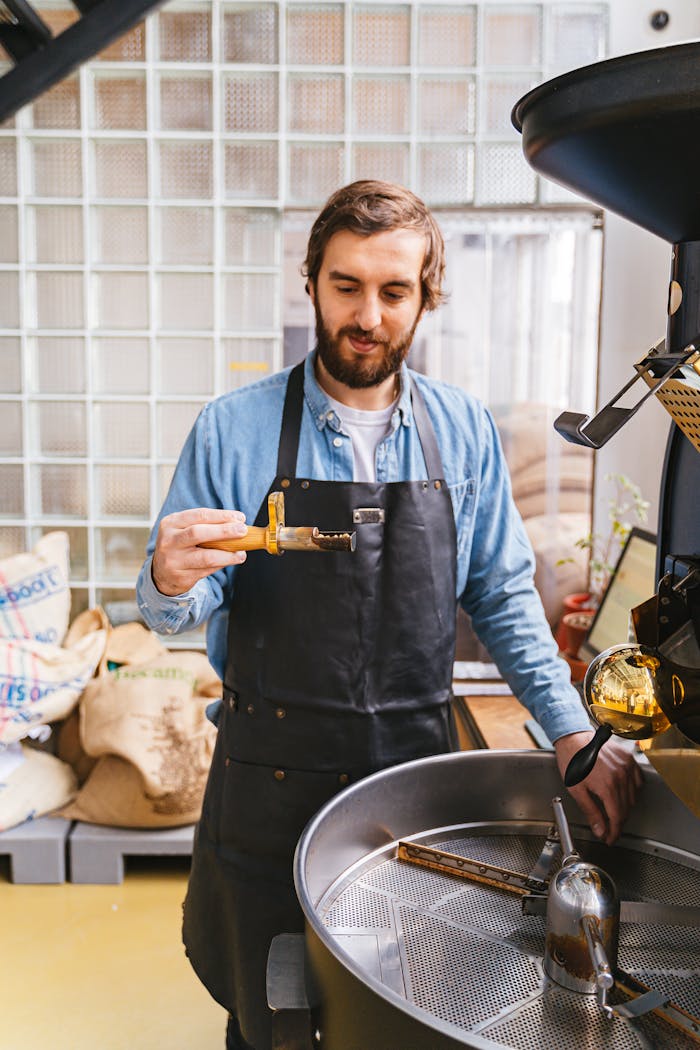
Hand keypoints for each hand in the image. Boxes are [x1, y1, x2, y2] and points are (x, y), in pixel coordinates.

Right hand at [152, 508, 248, 596]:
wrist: (162, 573)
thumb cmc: (180, 547)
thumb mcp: (185, 531)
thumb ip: (206, 526)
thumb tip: (237, 524)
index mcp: (171, 523)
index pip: (199, 515)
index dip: (222, 515)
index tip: (240, 518)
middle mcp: (169, 540)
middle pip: (198, 533)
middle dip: (224, 531)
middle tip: (242, 530)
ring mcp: (173, 560)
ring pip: (205, 557)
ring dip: (228, 555)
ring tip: (241, 553)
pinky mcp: (180, 576)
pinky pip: (206, 570)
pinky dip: (221, 565)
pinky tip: (230, 561)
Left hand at [554, 730, 642, 844]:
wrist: (573, 737)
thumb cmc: (571, 760)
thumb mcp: (576, 790)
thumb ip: (591, 812)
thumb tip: (600, 830)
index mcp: (607, 786)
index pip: (617, 818)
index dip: (615, 832)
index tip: (610, 839)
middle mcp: (621, 776)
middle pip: (626, 809)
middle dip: (617, 822)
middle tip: (608, 828)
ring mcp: (627, 767)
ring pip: (633, 797)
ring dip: (624, 807)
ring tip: (612, 810)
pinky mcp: (629, 759)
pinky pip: (637, 781)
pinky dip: (632, 791)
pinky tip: (622, 793)